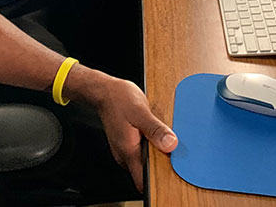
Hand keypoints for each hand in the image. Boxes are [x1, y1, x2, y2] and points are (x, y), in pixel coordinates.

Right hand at [82, 74, 177, 191]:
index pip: (142, 183)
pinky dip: (150, 147)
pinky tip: (153, 134)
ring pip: (144, 162)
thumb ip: (155, 130)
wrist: (104, 91)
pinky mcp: (127, 144)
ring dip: (155, 155)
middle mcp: (125, 155)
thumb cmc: (119, 99)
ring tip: (161, 138)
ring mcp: (125, 150)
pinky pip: (141, 152)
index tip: (170, 175)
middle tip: (171, 151)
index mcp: (129, 151)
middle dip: (160, 166)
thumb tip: (171, 144)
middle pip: (146, 174)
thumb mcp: (140, 111)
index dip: (157, 184)